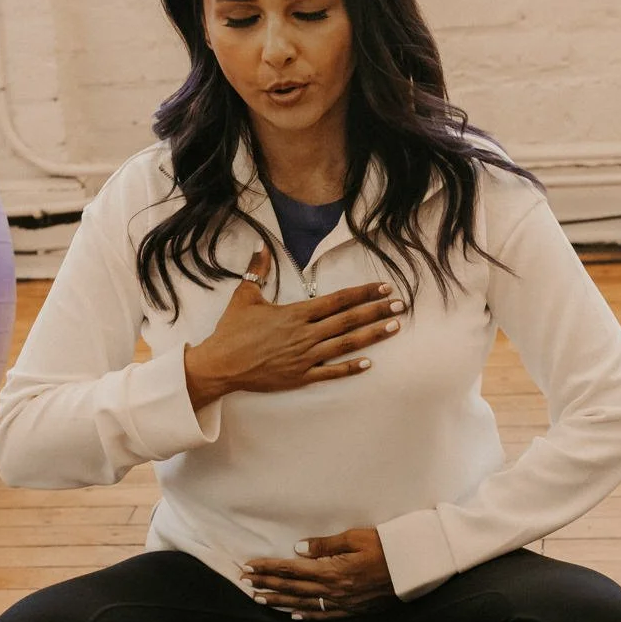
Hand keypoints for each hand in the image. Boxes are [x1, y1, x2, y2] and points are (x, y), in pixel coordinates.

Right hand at [184, 249, 405, 408]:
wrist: (220, 365)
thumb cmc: (232, 331)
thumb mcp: (244, 296)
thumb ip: (257, 270)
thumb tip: (261, 245)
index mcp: (296, 313)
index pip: (337, 300)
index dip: (362, 292)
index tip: (383, 287)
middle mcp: (305, 334)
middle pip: (349, 320)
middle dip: (377, 311)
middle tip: (400, 305)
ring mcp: (305, 357)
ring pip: (346, 344)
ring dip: (372, 336)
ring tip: (393, 327)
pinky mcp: (300, 376)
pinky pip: (331, 372)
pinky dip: (350, 368)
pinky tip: (368, 363)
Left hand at [243, 528, 395, 619]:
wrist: (415, 568)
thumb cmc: (388, 547)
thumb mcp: (357, 538)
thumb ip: (326, 545)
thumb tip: (298, 549)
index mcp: (332, 571)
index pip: (291, 570)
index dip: (268, 568)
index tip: (249, 566)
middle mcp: (333, 590)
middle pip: (292, 588)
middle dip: (266, 584)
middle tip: (244, 583)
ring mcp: (343, 603)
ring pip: (303, 603)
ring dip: (279, 601)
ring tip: (259, 599)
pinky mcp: (353, 610)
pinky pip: (324, 614)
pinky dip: (306, 615)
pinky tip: (294, 614)